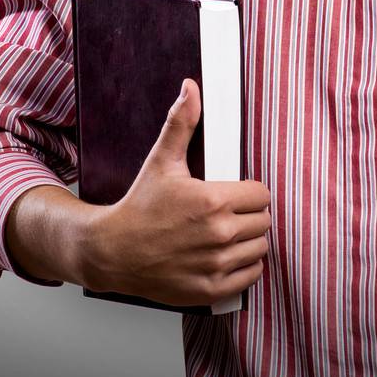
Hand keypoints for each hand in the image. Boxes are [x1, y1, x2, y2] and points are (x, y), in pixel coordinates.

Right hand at [73, 78, 271, 307]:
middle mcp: (218, 235)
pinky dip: (245, 267)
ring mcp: (215, 265)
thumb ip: (181, 122)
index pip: (261, 194)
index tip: (235, 193)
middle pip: (263, 221)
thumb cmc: (139, 205)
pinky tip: (228, 256)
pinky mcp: (210, 290)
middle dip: (250, 214)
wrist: (112, 251)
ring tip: (228, 234)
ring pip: (260, 247)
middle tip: (230, 213)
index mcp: (213, 201)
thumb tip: (191, 87)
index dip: (250, 191)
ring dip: (249, 240)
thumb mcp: (162, 160)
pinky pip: (250, 276)